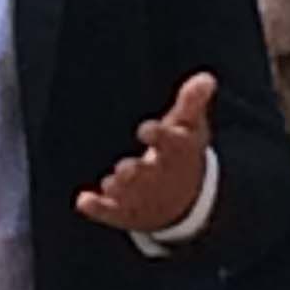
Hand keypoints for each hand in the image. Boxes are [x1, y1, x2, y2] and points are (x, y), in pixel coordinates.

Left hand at [76, 73, 214, 234]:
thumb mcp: (189, 127)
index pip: (172, 144)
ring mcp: (141, 196)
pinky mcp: (124, 210)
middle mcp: (159, 176)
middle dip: (137, 172)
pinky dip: (98, 208)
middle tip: (126, 167)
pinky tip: (83, 201)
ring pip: (129, 194)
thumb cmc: (182, 153)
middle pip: (148, 174)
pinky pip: (110, 211)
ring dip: (120, 190)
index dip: (160, 137)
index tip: (146, 129)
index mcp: (177, 153)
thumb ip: (192, 102)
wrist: (185, 201)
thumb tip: (205, 78)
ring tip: (111, 183)